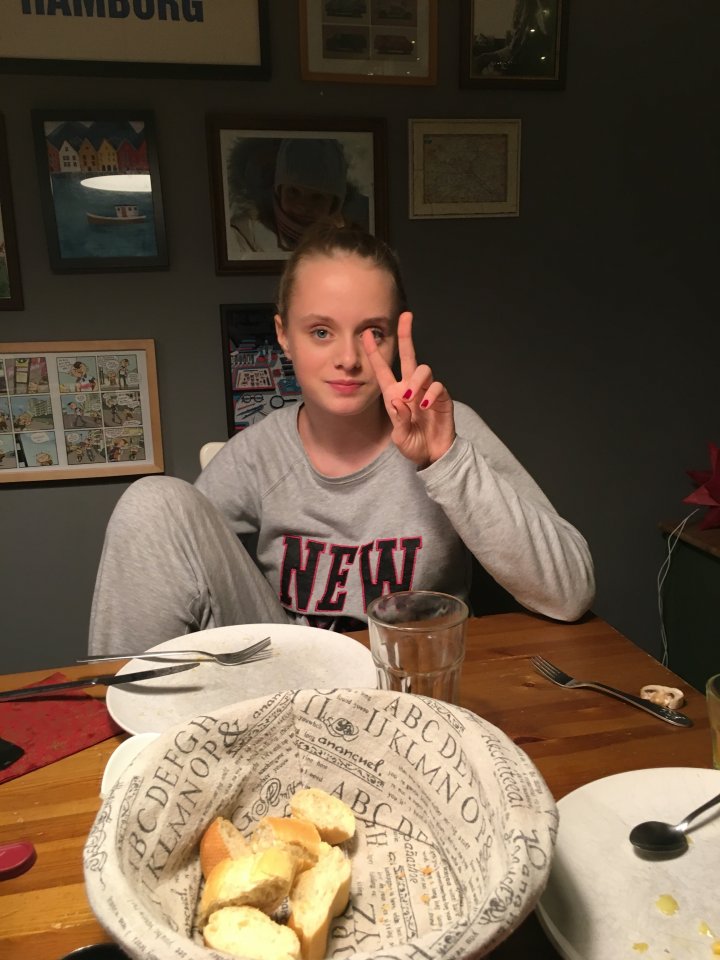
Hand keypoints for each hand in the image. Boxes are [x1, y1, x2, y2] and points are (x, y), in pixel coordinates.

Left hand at [362, 312, 455, 467]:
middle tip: (405, 317)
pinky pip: (437, 387)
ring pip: (423, 370)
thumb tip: (399, 400)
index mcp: (394, 394)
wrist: (433, 454)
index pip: (383, 370)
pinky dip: (430, 394)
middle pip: (408, 356)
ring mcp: (427, 391)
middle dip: (406, 335)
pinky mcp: (442, 397)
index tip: (366, 334)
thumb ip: (398, 420)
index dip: (374, 352)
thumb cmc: (413, 444)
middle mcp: (410, 388)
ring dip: (416, 380)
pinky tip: (424, 406)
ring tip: (411, 398)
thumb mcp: (399, 437)